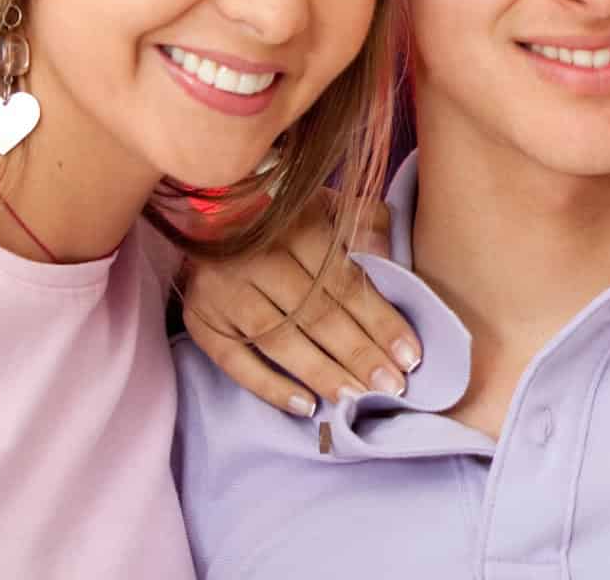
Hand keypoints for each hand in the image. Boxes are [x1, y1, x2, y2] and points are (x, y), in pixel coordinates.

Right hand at [179, 191, 419, 415]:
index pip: (343, 282)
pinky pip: (235, 362)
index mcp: (294, 225)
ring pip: (279, 340)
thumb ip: (365, 226)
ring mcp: (223, 292)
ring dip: (323, 374)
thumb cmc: (285, 215)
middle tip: (392, 387)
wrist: (209, 211)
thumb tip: (392, 263)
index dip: (379, 321)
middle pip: (315, 315)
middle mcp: (255, 258)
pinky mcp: (200, 320)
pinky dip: (270, 387)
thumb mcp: (328, 204)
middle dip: (358, 354)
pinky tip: (307, 406)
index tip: (410, 356)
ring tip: (357, 400)